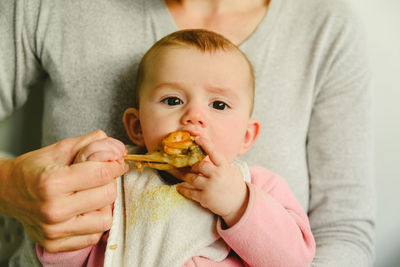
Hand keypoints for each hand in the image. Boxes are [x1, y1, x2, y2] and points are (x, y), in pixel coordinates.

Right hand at [0, 130, 128, 251]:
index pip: (102, 174)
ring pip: (105, 219)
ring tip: (90, 196)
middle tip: (100, 178)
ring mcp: (54, 231)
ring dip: (103, 205)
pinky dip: (94, 222)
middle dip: (109, 183)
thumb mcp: (61, 149)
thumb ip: (91, 143)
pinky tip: (84, 210)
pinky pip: (93, 236)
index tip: (116, 162)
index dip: (115, 165)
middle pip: (107, 196)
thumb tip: (120, 149)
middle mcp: (53, 210)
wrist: (7, 191)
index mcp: (52, 182)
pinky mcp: (55, 245)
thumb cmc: (35, 169)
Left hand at [174, 136, 248, 226]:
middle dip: (192, 166)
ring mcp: (210, 187)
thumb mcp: (231, 170)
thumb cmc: (234, 185)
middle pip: (199, 166)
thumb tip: (207, 153)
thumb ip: (220, 163)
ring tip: (177, 173)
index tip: (197, 138)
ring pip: (192, 178)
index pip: (214, 153)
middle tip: (188, 166)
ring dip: (183, 176)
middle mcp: (217, 175)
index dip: (205, 144)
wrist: (239, 204)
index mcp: (224, 167)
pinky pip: (190, 192)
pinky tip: (179, 188)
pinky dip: (183, 190)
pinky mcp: (205, 198)